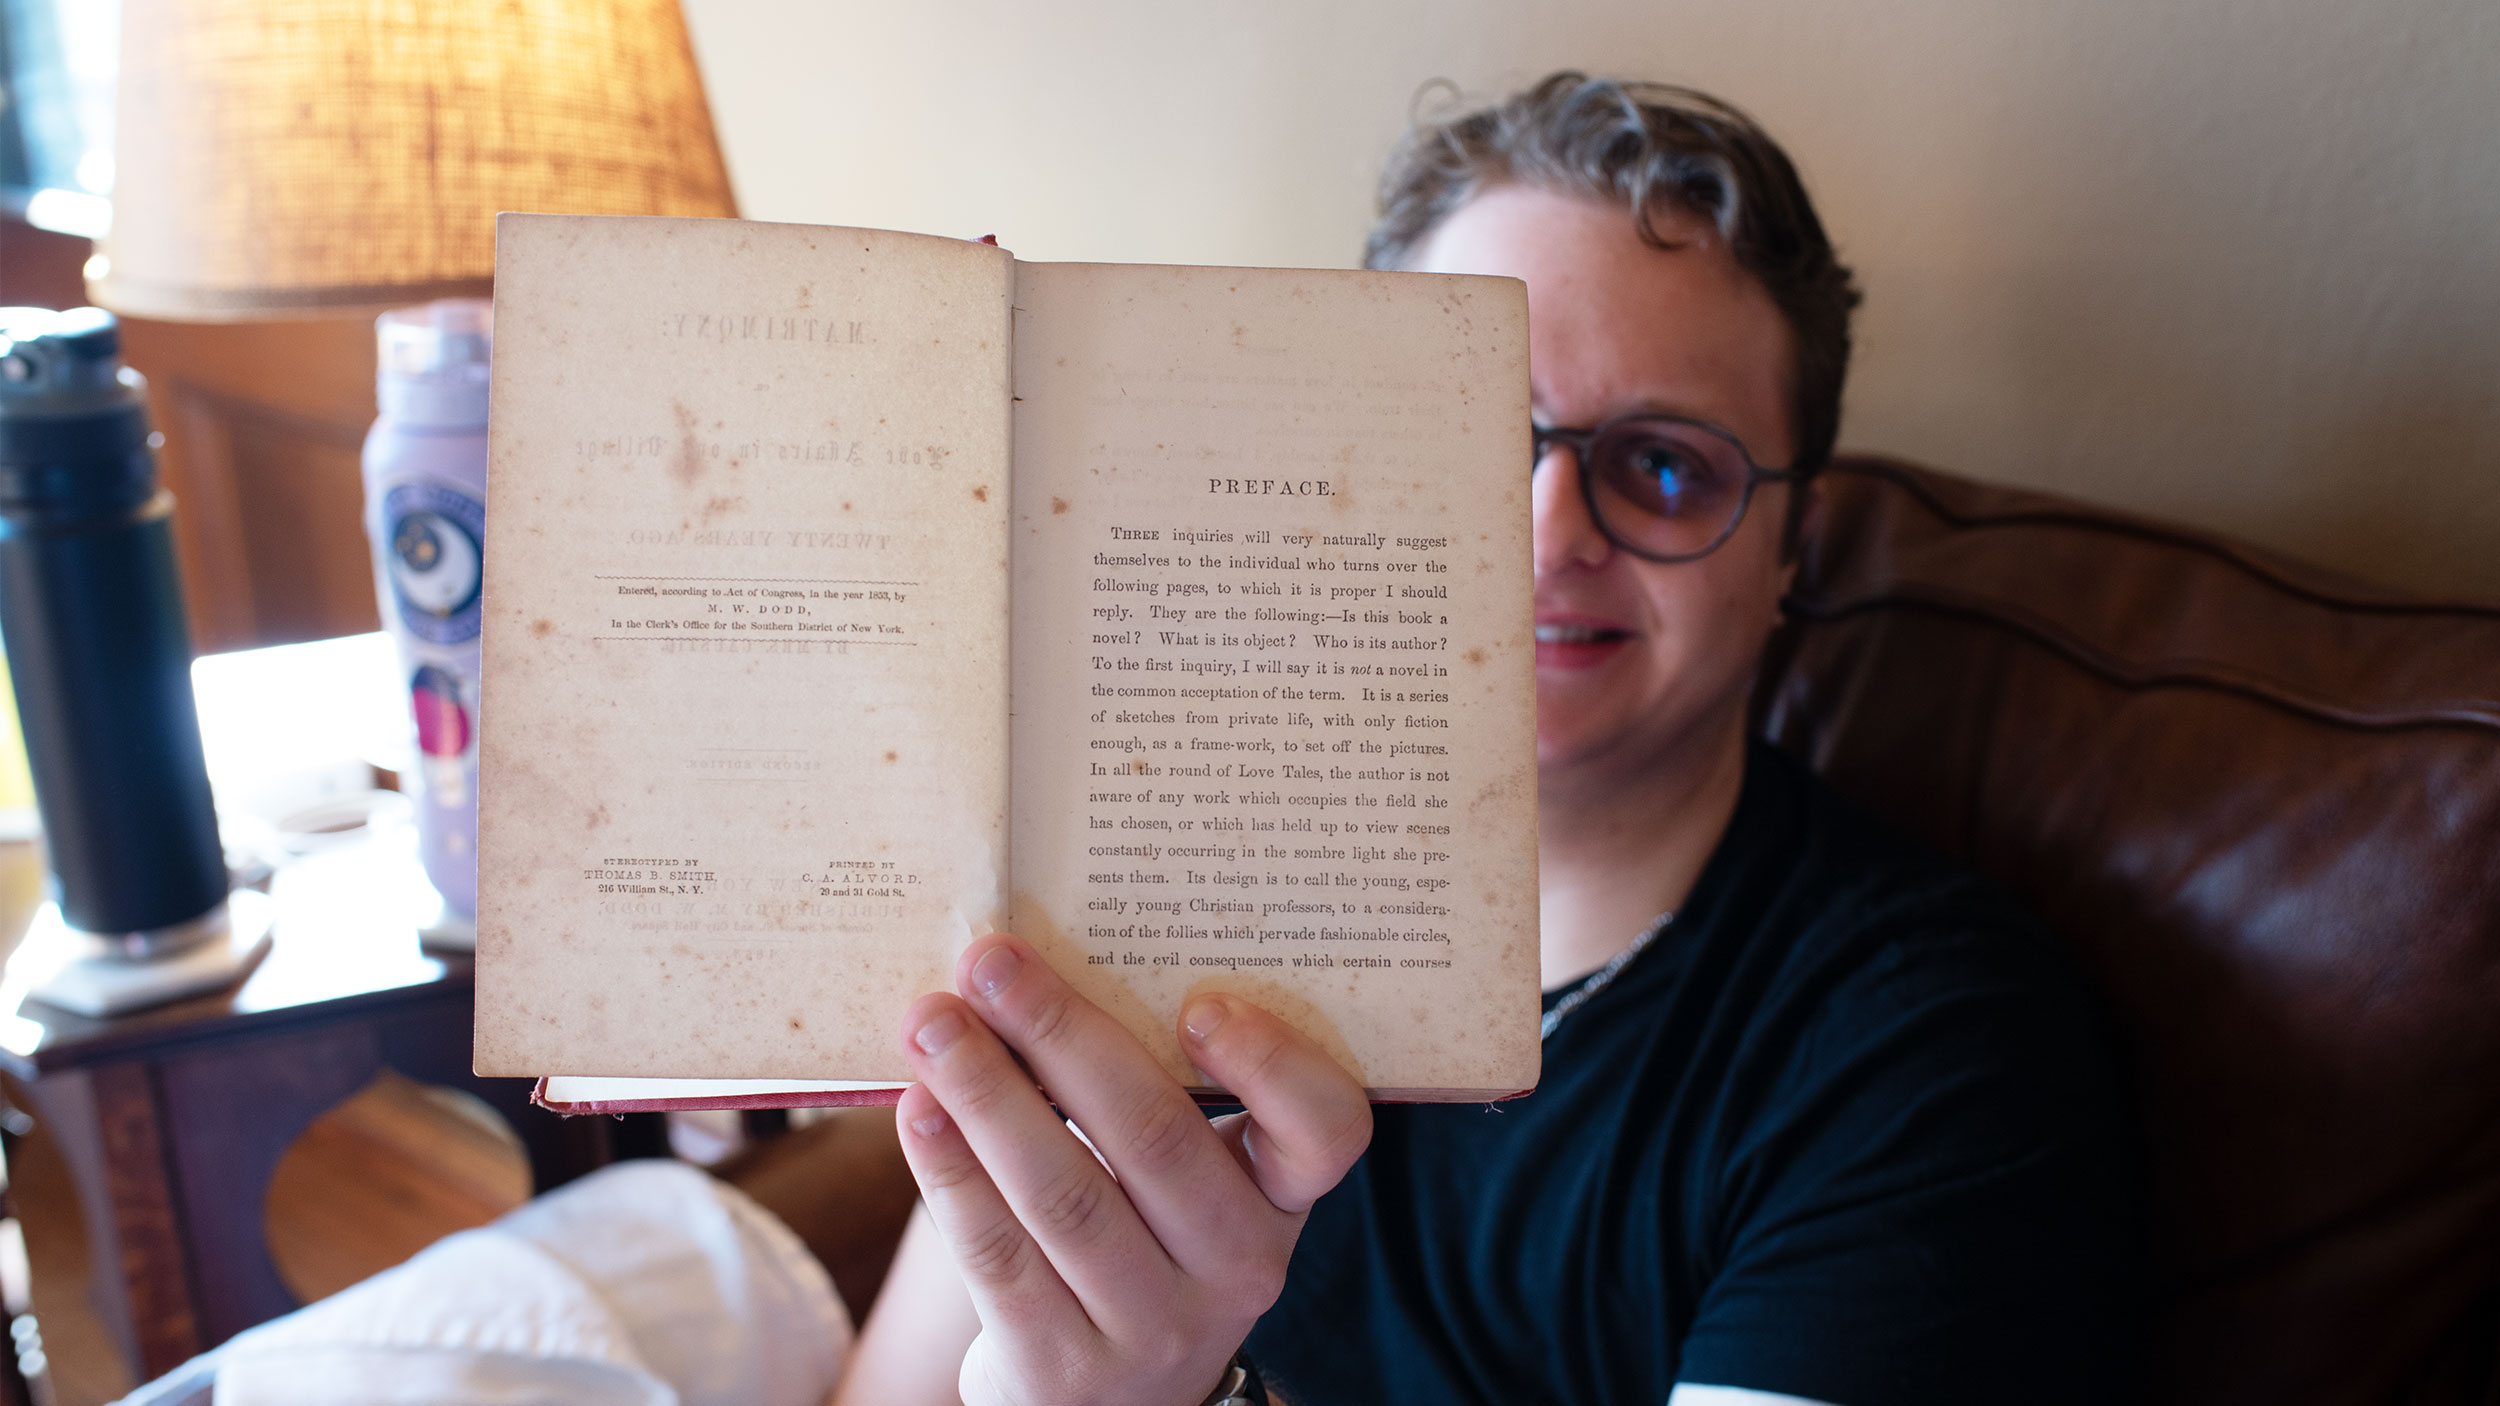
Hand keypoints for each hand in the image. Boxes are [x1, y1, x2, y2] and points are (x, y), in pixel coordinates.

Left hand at [896, 933, 1372, 1405]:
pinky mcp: (1063, 1368)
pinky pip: (999, 1257)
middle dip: (1061, 1034)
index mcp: (1281, 1197)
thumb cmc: (1139, 1235)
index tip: (1196, 1002)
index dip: (1270, 1064)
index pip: (1327, 1130)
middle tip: (990, 961)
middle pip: (1155, 1138)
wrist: (1105, 1394)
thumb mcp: (1185, 1181)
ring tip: (931, 1023)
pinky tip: (919, 1110)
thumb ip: (1150, 1089)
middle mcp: (1238, 1268)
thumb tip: (1035, 964)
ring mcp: (1154, 1328)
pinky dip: (952, 1173)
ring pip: (1065, 1194)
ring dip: (986, 1093)